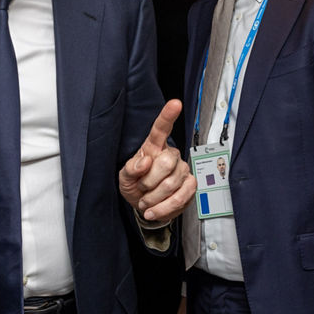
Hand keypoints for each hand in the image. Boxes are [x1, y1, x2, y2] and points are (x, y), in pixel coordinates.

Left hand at [118, 99, 194, 221]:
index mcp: (153, 147)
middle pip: (167, 161)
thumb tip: (144, 162)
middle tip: (141, 189)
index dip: (168, 116)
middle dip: (149, 181)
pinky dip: (165, 207)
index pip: (161, 129)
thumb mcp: (124, 177)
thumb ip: (130, 168)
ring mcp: (182, 170)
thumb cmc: (134, 185)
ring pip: (173, 182)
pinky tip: (155, 209)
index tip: (175, 104)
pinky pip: (182, 196)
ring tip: (146, 201)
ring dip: (154, 197)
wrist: (144, 206)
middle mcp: (170, 155)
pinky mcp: (190, 185)